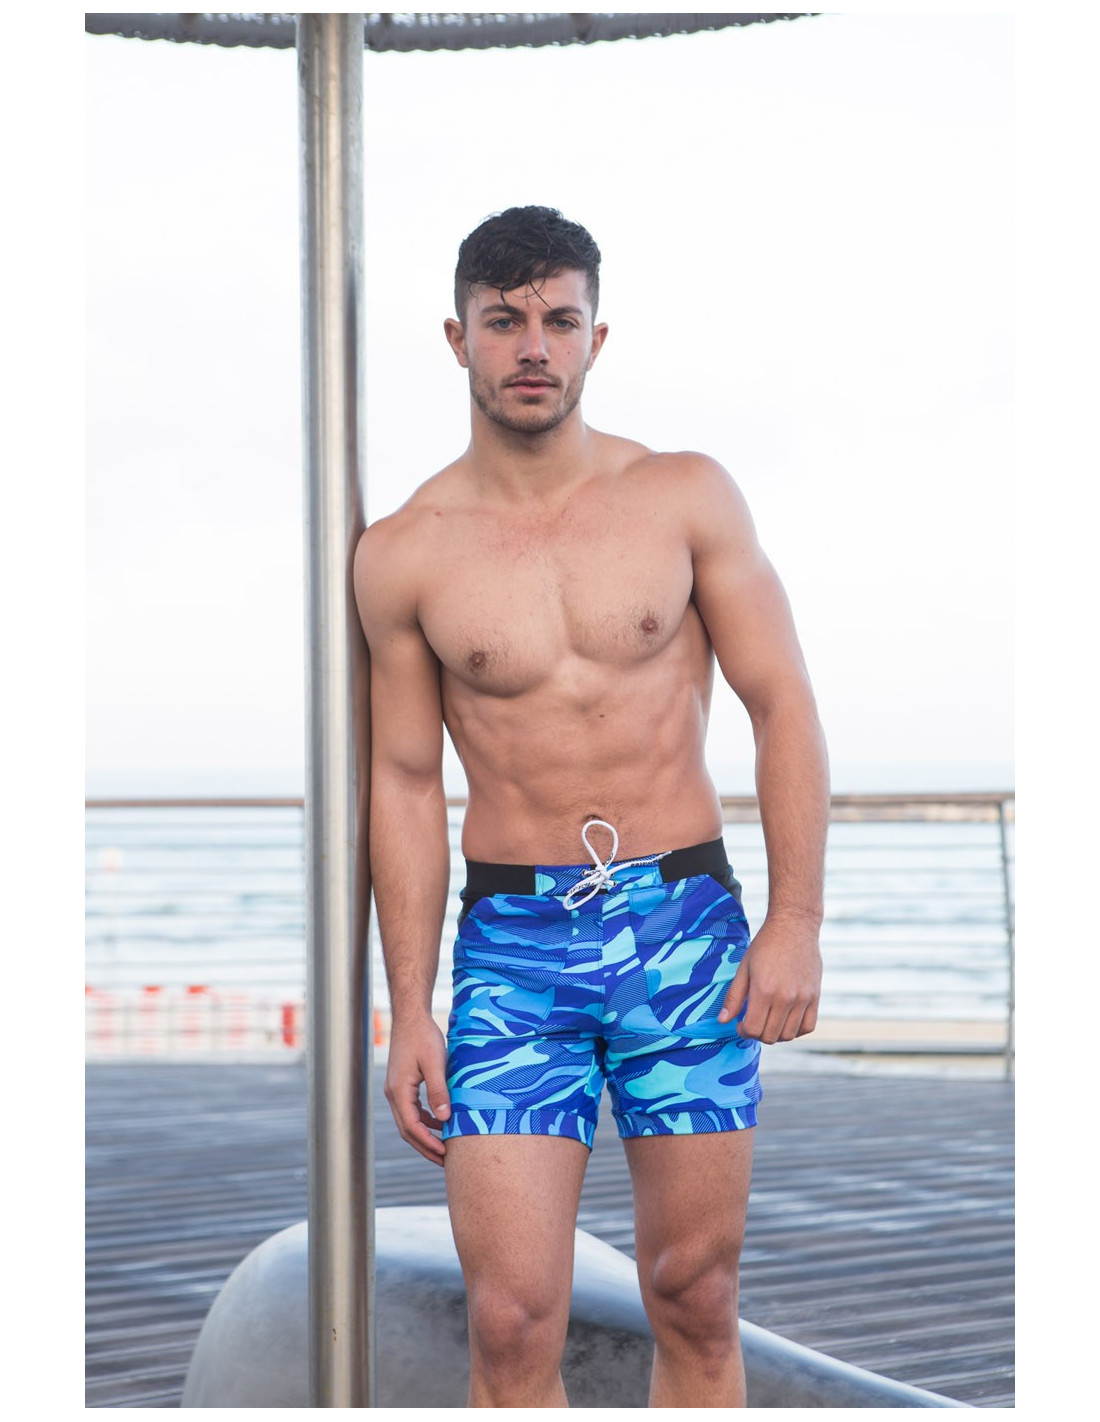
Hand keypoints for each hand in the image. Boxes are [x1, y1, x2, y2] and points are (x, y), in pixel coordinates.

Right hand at [383, 1014, 451, 1165]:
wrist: (411, 1017)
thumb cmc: (423, 1037)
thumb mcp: (435, 1064)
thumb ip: (439, 1091)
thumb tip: (444, 1118)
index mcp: (399, 1091)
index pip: (412, 1127)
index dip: (428, 1143)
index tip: (445, 1153)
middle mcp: (393, 1094)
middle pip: (407, 1130)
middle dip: (425, 1147)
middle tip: (444, 1160)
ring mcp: (395, 1090)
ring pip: (408, 1122)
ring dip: (424, 1136)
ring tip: (443, 1147)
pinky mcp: (401, 1084)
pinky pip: (411, 1110)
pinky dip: (424, 1121)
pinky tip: (439, 1122)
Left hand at [717, 913, 821, 1042]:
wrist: (794, 927)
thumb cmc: (765, 945)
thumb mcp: (744, 968)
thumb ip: (733, 996)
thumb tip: (723, 1020)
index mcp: (764, 990)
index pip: (753, 1029)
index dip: (743, 1031)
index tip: (740, 1024)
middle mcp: (785, 998)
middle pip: (770, 1036)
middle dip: (757, 1034)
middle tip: (752, 1021)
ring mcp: (803, 998)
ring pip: (789, 1034)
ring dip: (775, 1034)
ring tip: (768, 1020)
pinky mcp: (815, 996)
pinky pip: (808, 1026)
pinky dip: (796, 1029)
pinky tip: (786, 1020)